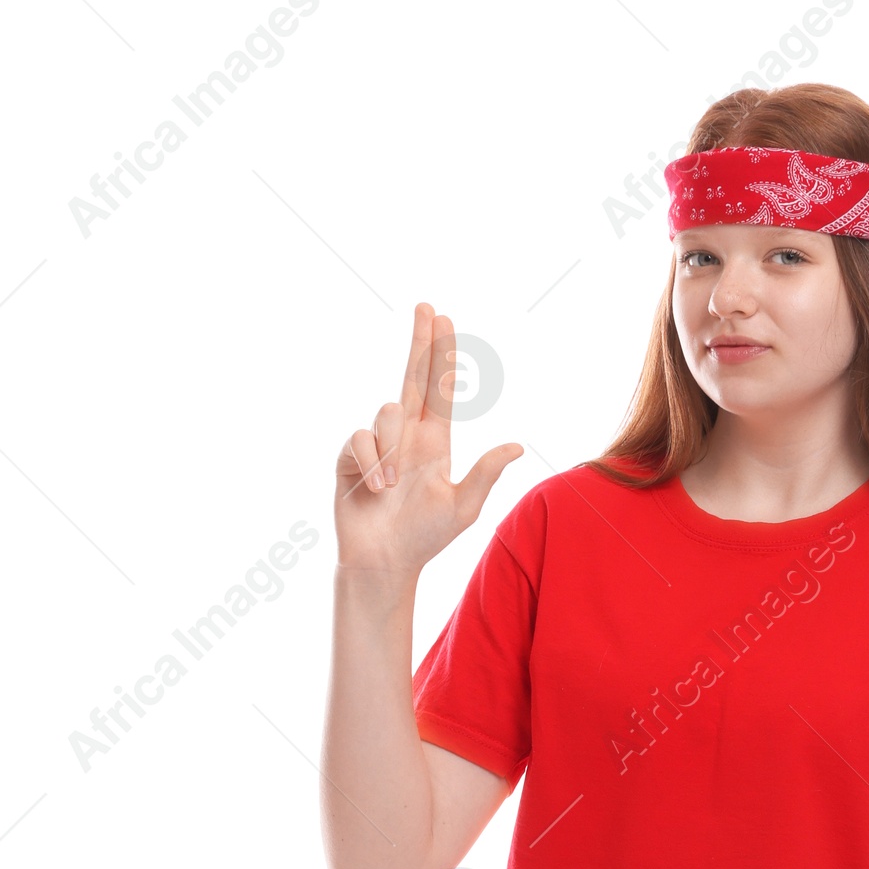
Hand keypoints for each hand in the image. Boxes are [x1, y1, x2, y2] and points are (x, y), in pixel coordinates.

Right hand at [334, 302, 521, 582]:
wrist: (384, 563)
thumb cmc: (425, 539)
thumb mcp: (462, 507)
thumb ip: (486, 474)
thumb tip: (518, 446)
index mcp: (435, 441)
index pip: (440, 388)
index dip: (442, 354)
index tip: (443, 320)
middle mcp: (407, 435)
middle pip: (413, 375)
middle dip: (420, 341)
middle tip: (426, 306)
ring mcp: (378, 443)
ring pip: (387, 411)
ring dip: (392, 450)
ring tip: (393, 488)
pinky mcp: (351, 456)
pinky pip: (361, 440)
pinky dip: (372, 464)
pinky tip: (377, 490)